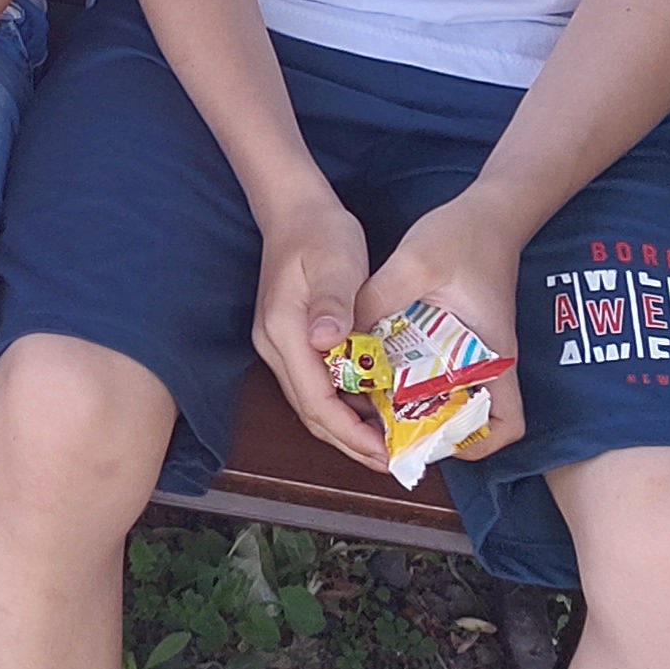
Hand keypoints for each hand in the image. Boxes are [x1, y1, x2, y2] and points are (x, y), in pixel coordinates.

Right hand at [251, 187, 384, 464]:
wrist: (293, 209)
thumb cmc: (319, 233)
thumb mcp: (335, 262)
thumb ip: (332, 301)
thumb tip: (326, 341)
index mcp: (284, 332)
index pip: (315, 401)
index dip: (351, 433)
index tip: (387, 452)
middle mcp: (275, 346)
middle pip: (310, 412)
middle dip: (351, 441)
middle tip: (394, 460)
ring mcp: (278, 344)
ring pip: (311, 402)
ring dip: (347, 426)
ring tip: (389, 441)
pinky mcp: (289, 339)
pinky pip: (315, 384)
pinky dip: (343, 403)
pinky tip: (372, 406)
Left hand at [360, 204, 529, 456]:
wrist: (489, 210)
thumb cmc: (464, 236)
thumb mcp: (414, 264)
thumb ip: (376, 298)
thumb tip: (337, 334)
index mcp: (494, 353)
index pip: (507, 423)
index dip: (476, 443)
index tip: (428, 439)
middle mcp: (490, 360)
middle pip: (470, 420)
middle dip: (429, 432)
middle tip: (381, 431)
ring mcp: (477, 350)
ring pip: (451, 398)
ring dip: (416, 407)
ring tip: (368, 406)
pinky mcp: (462, 336)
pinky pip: (439, 372)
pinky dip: (412, 379)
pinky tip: (376, 368)